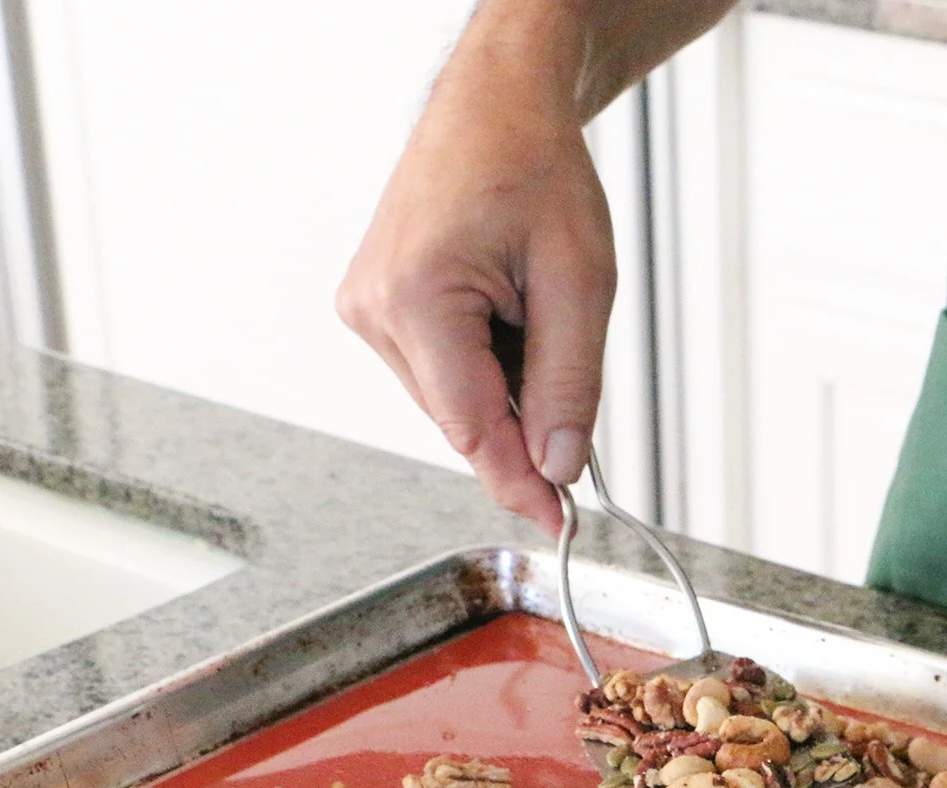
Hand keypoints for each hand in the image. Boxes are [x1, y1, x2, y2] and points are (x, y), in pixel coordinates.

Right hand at [338, 45, 615, 532]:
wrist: (497, 107)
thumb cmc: (534, 168)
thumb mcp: (580, 281)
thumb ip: (569, 383)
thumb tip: (560, 465)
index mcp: (414, 299)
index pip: (471, 431)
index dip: (522, 483)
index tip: (561, 522)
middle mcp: (373, 310)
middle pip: (464, 420)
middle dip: (526, 419)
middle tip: (571, 358)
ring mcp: (367, 310)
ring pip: (455, 401)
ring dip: (508, 385)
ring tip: (533, 307)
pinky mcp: (377, 309)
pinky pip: (442, 371)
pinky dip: (488, 363)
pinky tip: (508, 310)